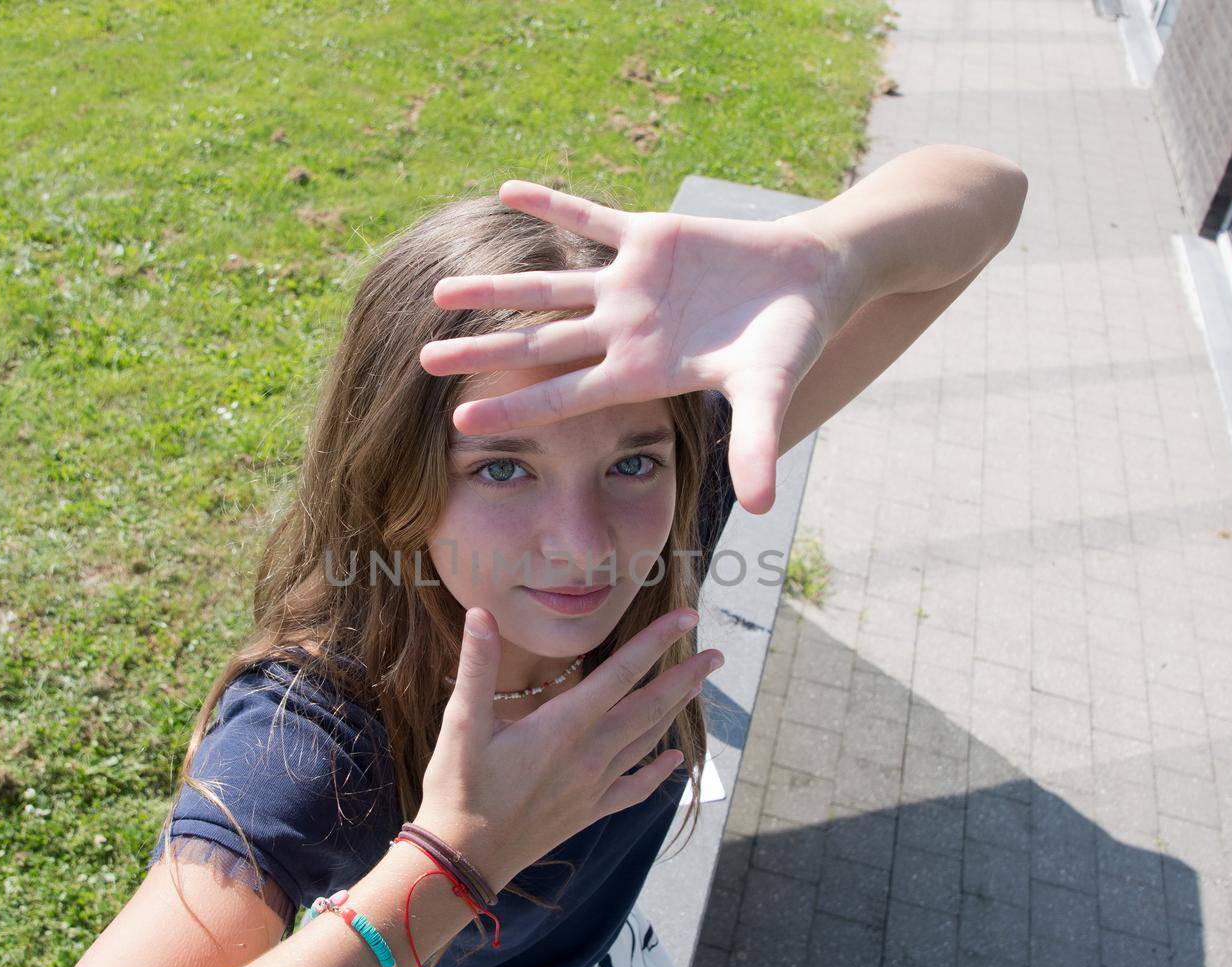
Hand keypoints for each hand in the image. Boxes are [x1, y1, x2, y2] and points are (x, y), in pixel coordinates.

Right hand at [413, 605, 719, 894]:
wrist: (462, 859)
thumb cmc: (459, 789)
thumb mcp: (461, 724)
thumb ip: (477, 666)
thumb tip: (481, 613)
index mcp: (563, 726)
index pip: (622, 673)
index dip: (657, 642)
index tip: (687, 619)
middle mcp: (589, 754)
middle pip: (649, 707)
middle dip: (685, 678)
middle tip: (716, 655)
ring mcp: (593, 786)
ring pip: (647, 742)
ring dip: (675, 713)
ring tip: (698, 689)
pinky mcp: (588, 811)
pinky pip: (634, 788)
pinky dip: (659, 772)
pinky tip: (675, 761)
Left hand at [418, 179, 855, 514]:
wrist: (808, 281)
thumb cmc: (788, 341)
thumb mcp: (770, 392)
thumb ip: (757, 445)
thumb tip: (762, 510)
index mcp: (641, 372)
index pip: (563, 396)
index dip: (513, 408)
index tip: (459, 422)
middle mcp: (623, 330)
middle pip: (538, 343)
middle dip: (483, 352)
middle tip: (422, 360)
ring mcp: (631, 284)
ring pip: (549, 286)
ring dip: (498, 287)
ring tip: (441, 288)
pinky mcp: (648, 236)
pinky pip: (591, 217)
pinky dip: (555, 204)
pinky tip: (508, 190)